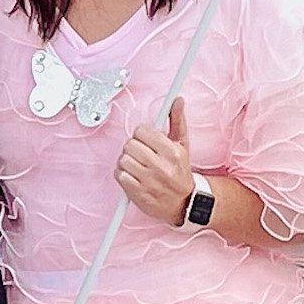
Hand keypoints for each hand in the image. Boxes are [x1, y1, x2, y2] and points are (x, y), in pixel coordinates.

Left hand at [116, 97, 194, 226]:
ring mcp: (149, 182)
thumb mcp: (182, 145)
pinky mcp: (138, 194)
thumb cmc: (180, 172)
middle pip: (130, 145)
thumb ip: (177, 120)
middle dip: (133, 147)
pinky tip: (133, 176)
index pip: (142, 131)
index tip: (147, 140)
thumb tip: (177, 100)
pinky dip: (122, 174)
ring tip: (137, 166)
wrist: (183, 203)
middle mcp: (161, 167)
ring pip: (123, 160)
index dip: (142, 134)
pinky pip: (119, 175)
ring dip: (126, 161)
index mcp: (172, 152)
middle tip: (141, 154)